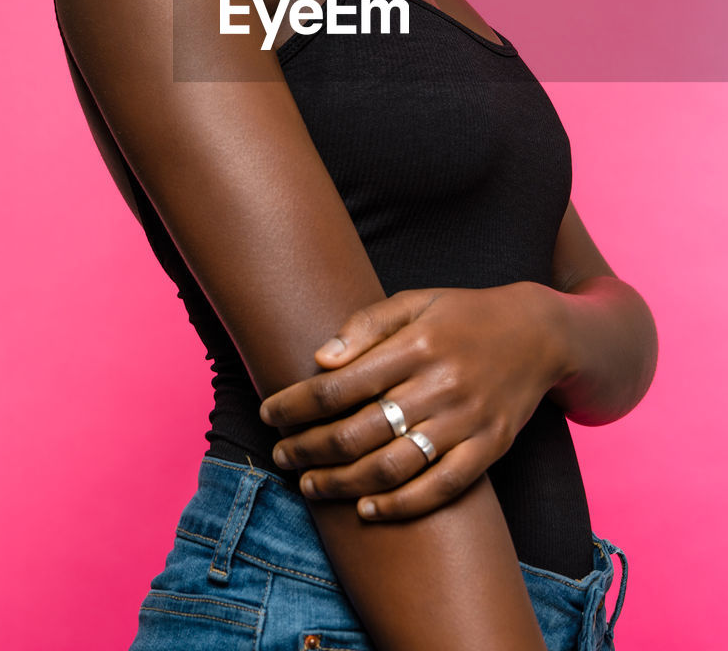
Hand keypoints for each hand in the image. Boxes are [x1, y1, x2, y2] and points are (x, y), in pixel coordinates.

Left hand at [259, 283, 568, 520]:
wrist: (540, 333)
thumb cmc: (463, 315)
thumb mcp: (415, 302)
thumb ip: (366, 325)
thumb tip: (321, 359)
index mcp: (415, 344)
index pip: (339, 385)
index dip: (297, 405)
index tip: (271, 414)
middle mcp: (439, 385)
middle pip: (358, 431)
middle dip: (310, 448)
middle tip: (281, 454)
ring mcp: (466, 421)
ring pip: (393, 466)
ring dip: (344, 482)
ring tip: (310, 485)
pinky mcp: (490, 448)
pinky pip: (441, 487)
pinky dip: (402, 505)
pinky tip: (367, 509)